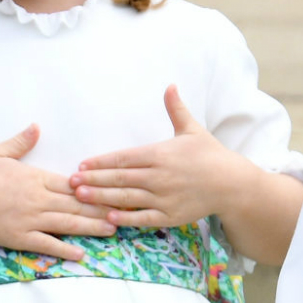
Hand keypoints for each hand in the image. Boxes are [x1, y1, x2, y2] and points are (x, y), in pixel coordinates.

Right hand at [0, 124, 117, 259]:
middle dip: (102, 208)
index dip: (95, 187)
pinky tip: (81, 253)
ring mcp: (32, 220)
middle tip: (125, 210)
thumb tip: (36, 126)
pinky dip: (65, 249)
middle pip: (77, 204)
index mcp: (37, 178)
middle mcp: (39, 199)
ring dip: (92, 227)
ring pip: (68, 224)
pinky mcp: (22, 238)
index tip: (114, 187)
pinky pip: (48, 244)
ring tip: (113, 230)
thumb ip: (21, 141)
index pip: (72, 184)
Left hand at [70, 86, 246, 227]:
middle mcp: (159, 176)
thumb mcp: (192, 129)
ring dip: (101, 198)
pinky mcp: (170, 215)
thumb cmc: (210, 154)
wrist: (231, 183)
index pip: (123, 158)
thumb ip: (176, 108)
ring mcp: (164, 197)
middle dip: (93, 180)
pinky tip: (107, 217)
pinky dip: (124, 218)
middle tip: (71, 182)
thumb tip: (170, 85)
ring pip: (126, 197)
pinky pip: (142, 218)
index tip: (83, 164)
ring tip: (80, 197)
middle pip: (119, 178)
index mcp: (160, 153)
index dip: (101, 162)